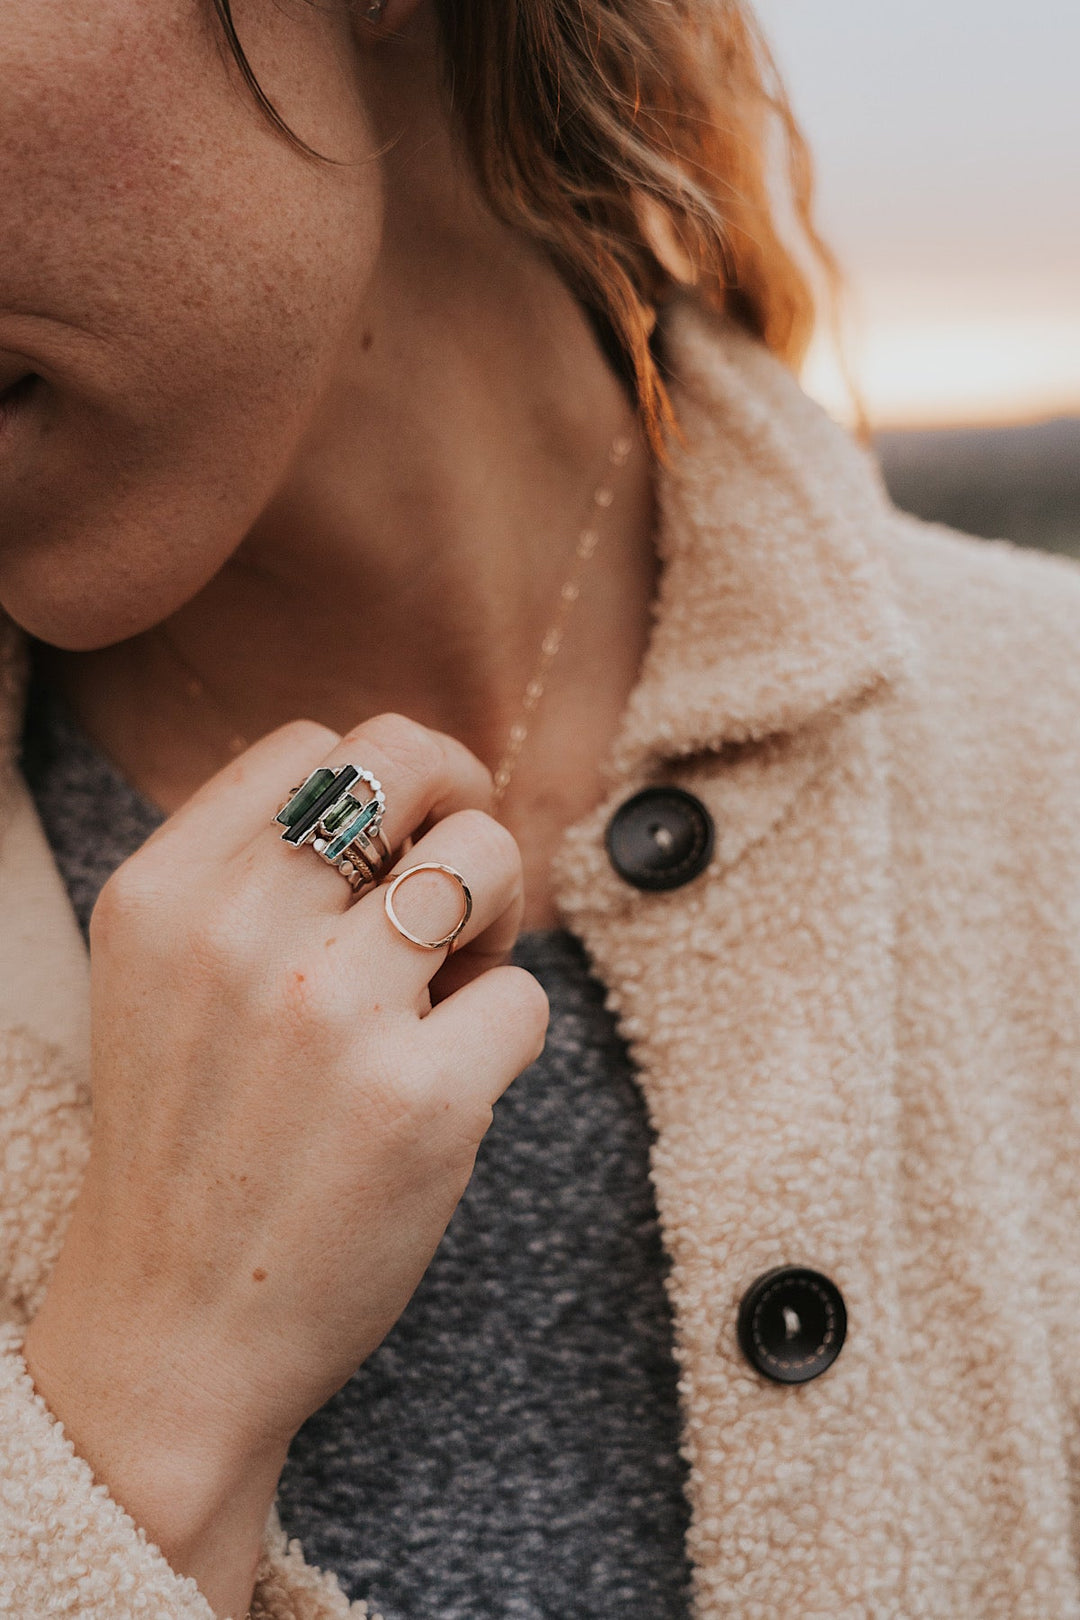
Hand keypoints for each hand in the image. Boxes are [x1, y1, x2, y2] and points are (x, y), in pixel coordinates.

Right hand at [22, 712, 548, 1591]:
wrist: (176, 1334)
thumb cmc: (194, 1144)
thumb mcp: (167, 981)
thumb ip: (254, 878)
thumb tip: (414, 794)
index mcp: (163, 894)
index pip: (312, 744)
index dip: (384, 781)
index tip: (401, 842)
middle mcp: (236, 934)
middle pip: (409, 762)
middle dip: (462, 801)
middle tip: (463, 879)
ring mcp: (330, 1013)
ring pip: (487, 858)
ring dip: (497, 912)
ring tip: (457, 981)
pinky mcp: (420, 1099)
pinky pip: (523, 993)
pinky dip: (505, 1032)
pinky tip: (453, 1080)